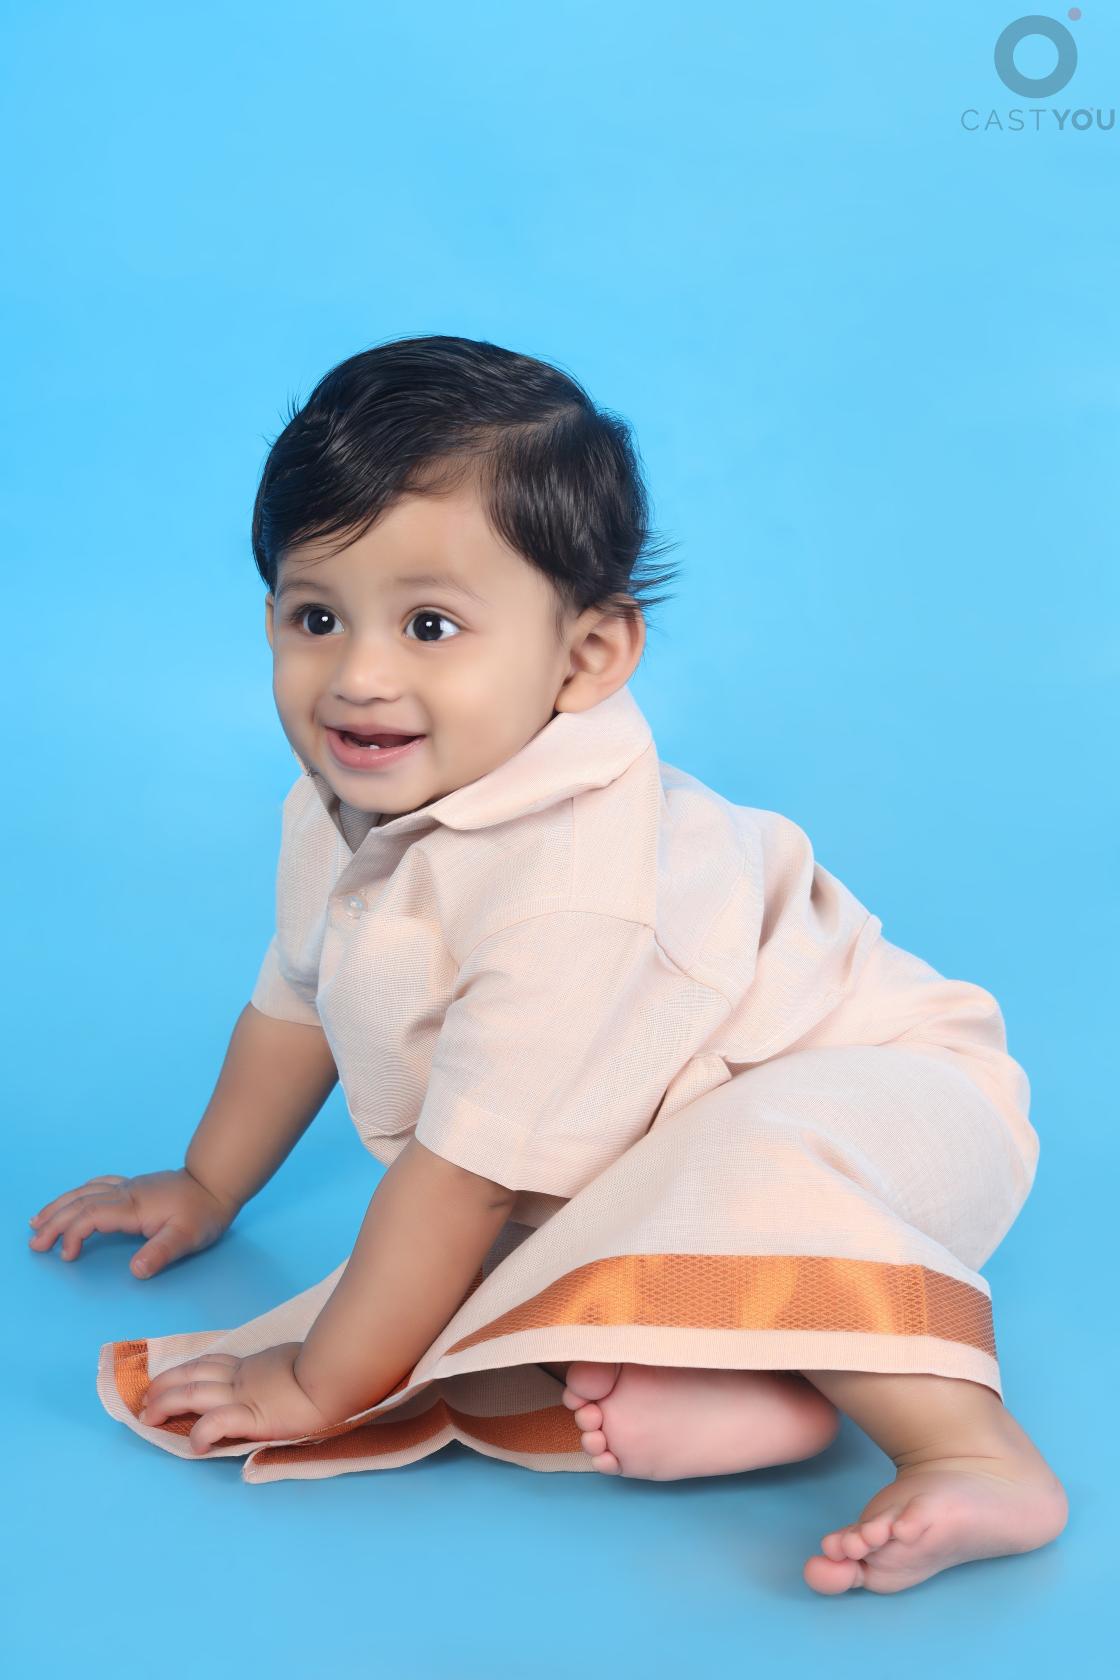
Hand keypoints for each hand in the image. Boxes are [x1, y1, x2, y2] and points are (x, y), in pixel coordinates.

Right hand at [27, 1167, 237, 1277]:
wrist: (216, 1183)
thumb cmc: (203, 1212)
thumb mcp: (187, 1237)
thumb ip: (161, 1253)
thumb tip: (135, 1271)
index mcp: (133, 1206)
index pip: (91, 1217)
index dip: (73, 1234)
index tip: (66, 1256)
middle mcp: (125, 1192)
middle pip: (79, 1203)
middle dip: (54, 1222)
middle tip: (33, 1242)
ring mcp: (128, 1187)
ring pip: (84, 1192)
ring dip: (59, 1206)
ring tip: (37, 1220)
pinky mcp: (134, 1186)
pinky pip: (97, 1186)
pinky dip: (78, 1194)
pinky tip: (72, 1199)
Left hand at [139, 1341, 335, 1452]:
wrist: (337, 1378)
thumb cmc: (325, 1371)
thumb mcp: (295, 1362)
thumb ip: (280, 1370)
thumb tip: (283, 1376)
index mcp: (252, 1367)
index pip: (211, 1364)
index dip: (185, 1371)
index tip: (168, 1379)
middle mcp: (241, 1378)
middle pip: (192, 1375)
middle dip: (163, 1386)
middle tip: (145, 1399)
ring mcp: (244, 1396)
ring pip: (193, 1393)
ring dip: (166, 1403)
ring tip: (148, 1416)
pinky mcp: (252, 1416)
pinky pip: (216, 1423)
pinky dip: (200, 1433)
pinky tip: (193, 1445)